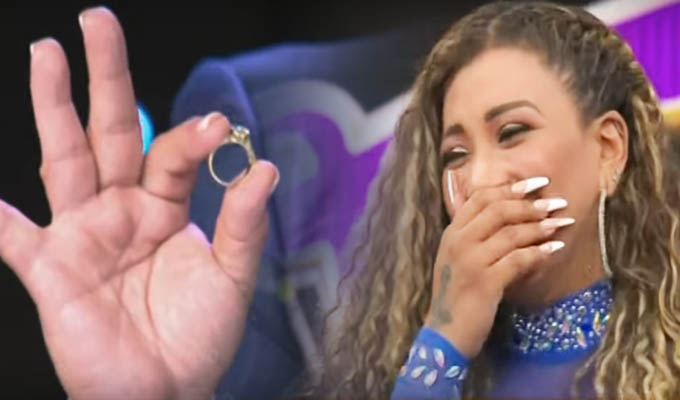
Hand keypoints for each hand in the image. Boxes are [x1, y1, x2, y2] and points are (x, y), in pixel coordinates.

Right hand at [0, 7, 277, 399]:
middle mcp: (122, 210)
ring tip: (46, 55)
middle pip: (110, 133)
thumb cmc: (200, 336)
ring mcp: (84, 236)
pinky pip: (18, 242)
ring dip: (53, 110)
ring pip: (63, 162)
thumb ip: (245, 223)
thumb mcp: (234, 277)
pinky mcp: (53, 273)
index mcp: (166, 208)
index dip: (191, 136)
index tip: (215, 123)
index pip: (173, 155)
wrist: (167, 392)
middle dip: (105, 79)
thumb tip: (263, 165)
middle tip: (99, 23)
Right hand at [425, 174, 571, 357]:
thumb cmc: (456, 295)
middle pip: (498, 211)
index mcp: (451, 233)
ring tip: (562, 223)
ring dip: (540, 227)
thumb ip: (474, 237)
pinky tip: (554, 250)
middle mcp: (458, 242)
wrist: (445, 332)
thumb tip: (510, 215)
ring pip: (511, 233)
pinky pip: (518, 260)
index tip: (536, 183)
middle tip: (556, 203)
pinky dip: (539, 253)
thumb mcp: (457, 259)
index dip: (510, 188)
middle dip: (530, 205)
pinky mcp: (485, 282)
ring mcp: (470, 261)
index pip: (480, 199)